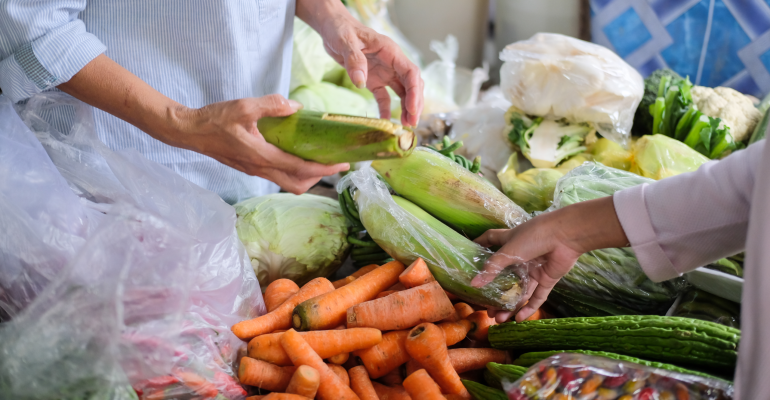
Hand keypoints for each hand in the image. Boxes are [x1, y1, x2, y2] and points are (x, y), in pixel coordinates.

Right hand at [172, 94, 348, 193]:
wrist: (190, 132)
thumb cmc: (214, 119)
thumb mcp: (244, 106)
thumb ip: (271, 105)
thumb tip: (296, 107)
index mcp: (262, 156)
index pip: (300, 168)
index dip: (324, 168)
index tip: (341, 163)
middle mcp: (260, 169)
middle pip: (298, 183)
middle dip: (319, 176)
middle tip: (335, 162)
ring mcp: (255, 171)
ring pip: (287, 182)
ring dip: (306, 175)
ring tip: (319, 159)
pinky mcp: (250, 168)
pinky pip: (278, 176)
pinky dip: (293, 170)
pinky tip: (297, 154)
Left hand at [298, 2, 423, 125]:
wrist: (332, 29)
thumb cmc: (341, 30)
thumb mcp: (346, 42)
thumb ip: (354, 60)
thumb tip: (361, 83)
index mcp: (391, 52)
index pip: (410, 72)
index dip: (414, 91)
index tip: (412, 109)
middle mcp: (392, 63)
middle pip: (411, 84)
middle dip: (414, 103)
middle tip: (412, 123)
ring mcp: (384, 72)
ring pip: (401, 92)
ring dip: (405, 108)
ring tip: (405, 126)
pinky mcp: (374, 80)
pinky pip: (384, 96)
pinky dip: (386, 109)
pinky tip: (386, 122)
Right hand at [470, 197, 628, 322]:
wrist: (566, 236)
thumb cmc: (534, 236)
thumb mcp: (508, 251)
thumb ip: (492, 268)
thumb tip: (474, 283)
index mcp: (510, 241)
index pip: (492, 240)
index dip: (482, 243)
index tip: (471, 251)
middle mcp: (521, 256)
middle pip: (505, 276)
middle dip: (495, 292)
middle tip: (486, 307)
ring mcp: (534, 268)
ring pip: (519, 290)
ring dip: (510, 305)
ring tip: (499, 319)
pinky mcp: (547, 279)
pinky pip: (537, 297)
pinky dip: (529, 308)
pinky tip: (519, 319)